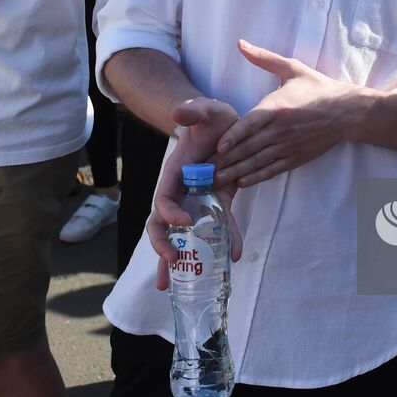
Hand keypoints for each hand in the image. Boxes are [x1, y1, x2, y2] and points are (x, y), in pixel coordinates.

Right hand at [146, 98, 242, 290]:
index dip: (169, 213)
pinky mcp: (218, 203)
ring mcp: (198, 200)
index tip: (184, 222)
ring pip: (183, 236)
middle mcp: (181, 191)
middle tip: (171, 262)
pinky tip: (234, 258)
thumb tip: (178, 113)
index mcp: (174, 173)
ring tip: (173, 287)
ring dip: (179, 261)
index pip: (163, 199)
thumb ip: (194, 110)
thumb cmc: (211, 118)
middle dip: (162, 245)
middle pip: (162, 225)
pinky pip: (219, 228)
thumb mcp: (207, 110)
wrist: (226, 124)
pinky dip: (225, 243)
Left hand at [211, 40, 366, 187]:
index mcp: (277, 107)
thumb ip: (264, 58)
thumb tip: (240, 43)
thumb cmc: (317, 87)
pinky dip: (257, 177)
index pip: (250, 124)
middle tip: (206, 169)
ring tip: (218, 179)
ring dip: (237, 171)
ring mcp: (288, 146)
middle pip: (249, 147)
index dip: (233, 137)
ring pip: (258, 162)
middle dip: (227, 159)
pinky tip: (242, 182)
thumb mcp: (292, 68)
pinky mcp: (295, 158)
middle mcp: (281, 129)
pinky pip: (272, 169)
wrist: (346, 111)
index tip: (218, 146)